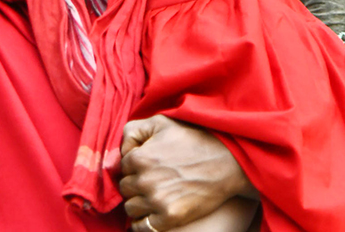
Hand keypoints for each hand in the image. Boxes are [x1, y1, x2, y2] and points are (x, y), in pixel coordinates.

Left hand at [119, 115, 255, 230]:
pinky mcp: (169, 218)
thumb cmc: (191, 140)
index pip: (122, 167)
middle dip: (133, 184)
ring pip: (130, 208)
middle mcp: (145, 180)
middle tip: (149, 180)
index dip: (132, 165)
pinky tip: (152, 213)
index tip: (144, 165)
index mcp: (140, 157)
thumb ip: (133, 131)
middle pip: (124, 188)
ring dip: (138, 202)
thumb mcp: (160, 122)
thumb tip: (121, 151)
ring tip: (152, 195)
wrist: (223, 162)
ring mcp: (156, 201)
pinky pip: (142, 227)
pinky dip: (143, 222)